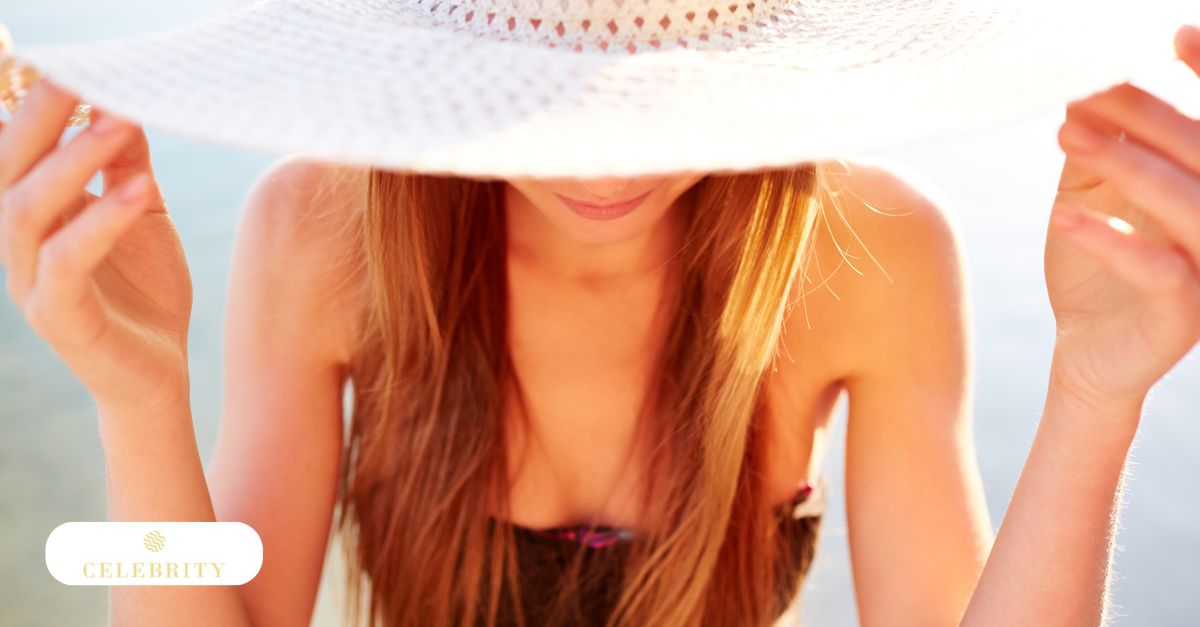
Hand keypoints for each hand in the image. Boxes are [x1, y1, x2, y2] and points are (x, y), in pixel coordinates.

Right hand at [0, 79, 191, 416]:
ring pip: (25, 210)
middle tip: (79, 80)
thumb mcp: (143, 215)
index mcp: (36, 216)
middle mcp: (21, 244)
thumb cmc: (146, 292)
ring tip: (116, 124)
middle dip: (39, 120)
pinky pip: (66, 260)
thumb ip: (129, 166)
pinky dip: (100, 221)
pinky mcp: (58, 317)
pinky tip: (137, 192)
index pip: (16, 152)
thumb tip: (124, 107)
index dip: (35, 109)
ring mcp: (31, 282)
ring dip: (70, 163)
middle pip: (8, 169)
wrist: (158, 376)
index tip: (70, 67)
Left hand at [1044, 24, 1199, 407]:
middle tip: (1091, 84)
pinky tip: (1061, 218)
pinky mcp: (1183, 315)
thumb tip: (1081, 88)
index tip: (1175, 32)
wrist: (1087, 353)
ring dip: (1128, 165)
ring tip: (1068, 135)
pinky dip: (1109, 240)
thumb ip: (1098, 149)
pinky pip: (1156, 271)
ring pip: (1188, 205)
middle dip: (1151, 112)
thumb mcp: (1094, 197)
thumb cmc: (1097, 267)